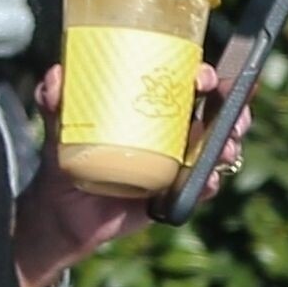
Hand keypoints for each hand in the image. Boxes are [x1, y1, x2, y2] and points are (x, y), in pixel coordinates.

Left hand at [13, 64, 251, 286]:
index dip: (206, 76)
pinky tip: (207, 179)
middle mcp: (171, 129)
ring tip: (223, 149)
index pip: (188, 82)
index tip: (202, 79)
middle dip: (234, 108)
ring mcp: (177, 161)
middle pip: (216, 111)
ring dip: (230, 144)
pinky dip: (210, 182)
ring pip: (218, 146)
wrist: (62, 210)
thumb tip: (56, 77)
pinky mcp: (176, 192)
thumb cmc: (65, 157)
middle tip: (231, 115)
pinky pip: (202, 186)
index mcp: (152, 104)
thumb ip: (53, 100)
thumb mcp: (59, 124)